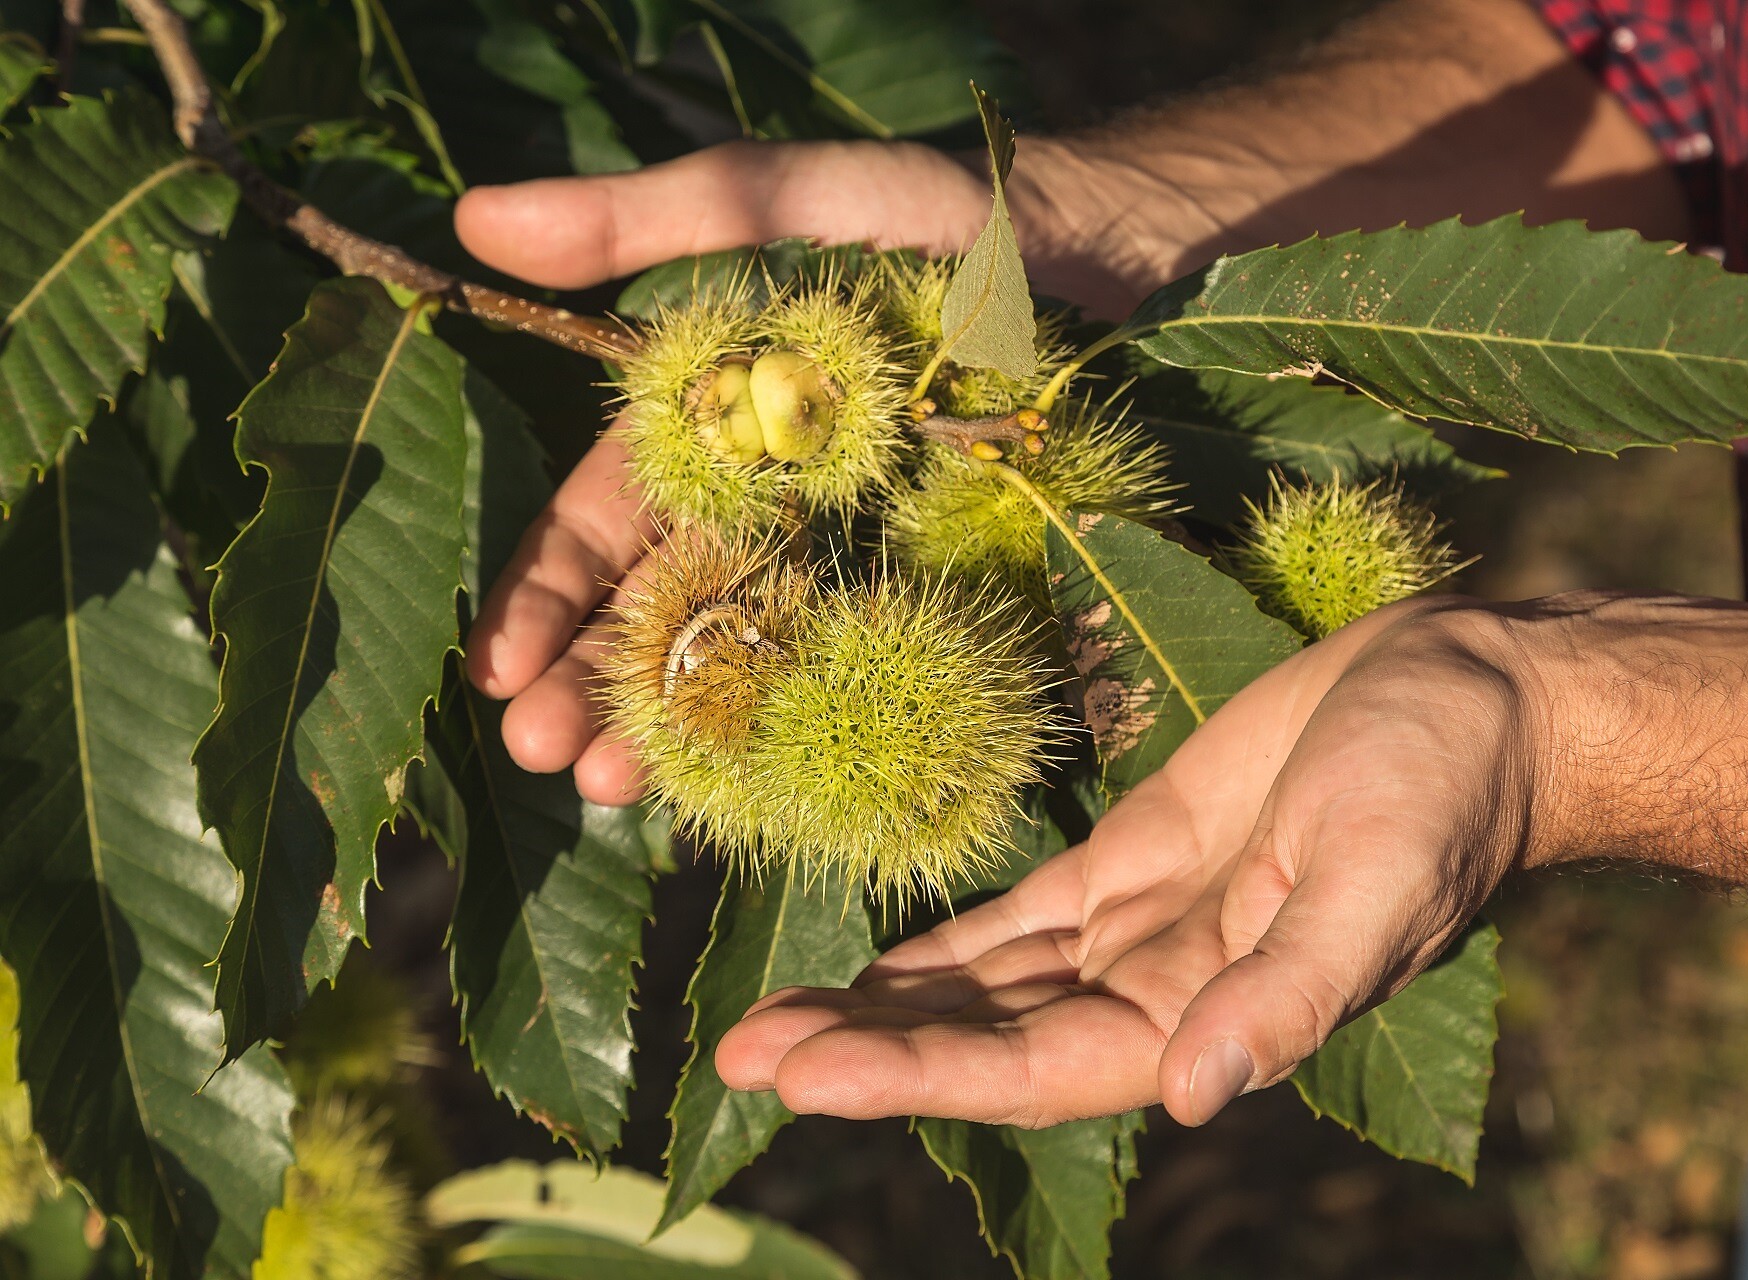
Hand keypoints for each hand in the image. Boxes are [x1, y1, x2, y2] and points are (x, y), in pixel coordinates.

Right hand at [454, 137, 1191, 800]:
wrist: (1111, 261)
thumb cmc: (947, 224)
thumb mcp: (798, 202)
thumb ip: (652, 220)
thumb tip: (475, 217)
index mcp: (717, 428)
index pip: (604, 524)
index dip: (545, 594)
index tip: (494, 671)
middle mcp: (771, 510)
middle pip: (661, 611)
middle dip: (591, 687)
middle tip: (546, 758)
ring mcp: (849, 567)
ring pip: (744, 663)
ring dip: (671, 730)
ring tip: (617, 792)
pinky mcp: (933, 606)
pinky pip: (852, 683)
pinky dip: (795, 736)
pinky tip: (741, 791)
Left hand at [714, 598, 1546, 1125]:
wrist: (1478, 694)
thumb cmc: (1442, 785)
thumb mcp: (1375, 882)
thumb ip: (1286, 992)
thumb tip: (1189, 1094)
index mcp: (1209, 1015)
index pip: (1034, 1066)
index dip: (915, 1073)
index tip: (799, 1073)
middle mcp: (1160, 989)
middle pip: (987, 1038)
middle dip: (868, 1051)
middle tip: (740, 1057)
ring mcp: (1145, 922)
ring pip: (991, 985)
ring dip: (886, 1009)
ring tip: (769, 1026)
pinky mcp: (1142, 850)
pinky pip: (1025, 917)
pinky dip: (948, 948)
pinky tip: (874, 971)